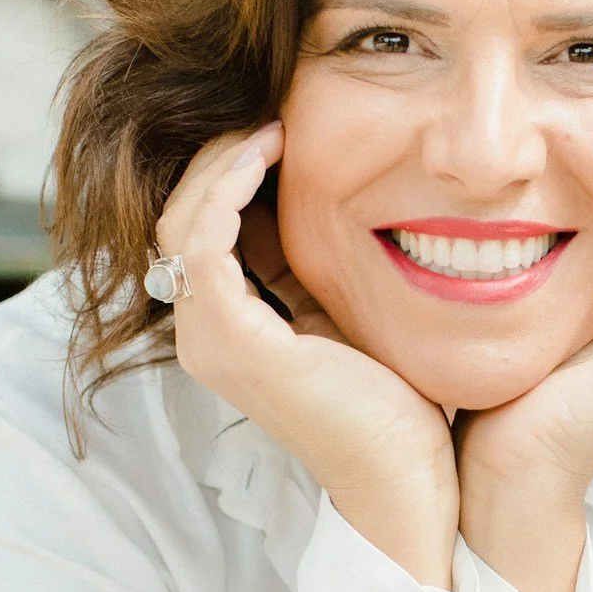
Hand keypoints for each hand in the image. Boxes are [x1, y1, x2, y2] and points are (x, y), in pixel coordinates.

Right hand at [156, 122, 460, 586]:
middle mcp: (207, 334)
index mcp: (234, 326)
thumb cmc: (402, 403)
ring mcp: (210, 340)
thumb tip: (351, 188)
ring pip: (184, 219)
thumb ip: (329, 260)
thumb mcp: (357, 308)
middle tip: (274, 112)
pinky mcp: (230, 339)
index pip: (205, 225)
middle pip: (182, 214)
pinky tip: (272, 152)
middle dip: (221, 155)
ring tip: (275, 125)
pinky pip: (203, 240)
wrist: (410, 479)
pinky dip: (229, 186)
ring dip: (224, 162)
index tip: (285, 123)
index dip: (235, 168)